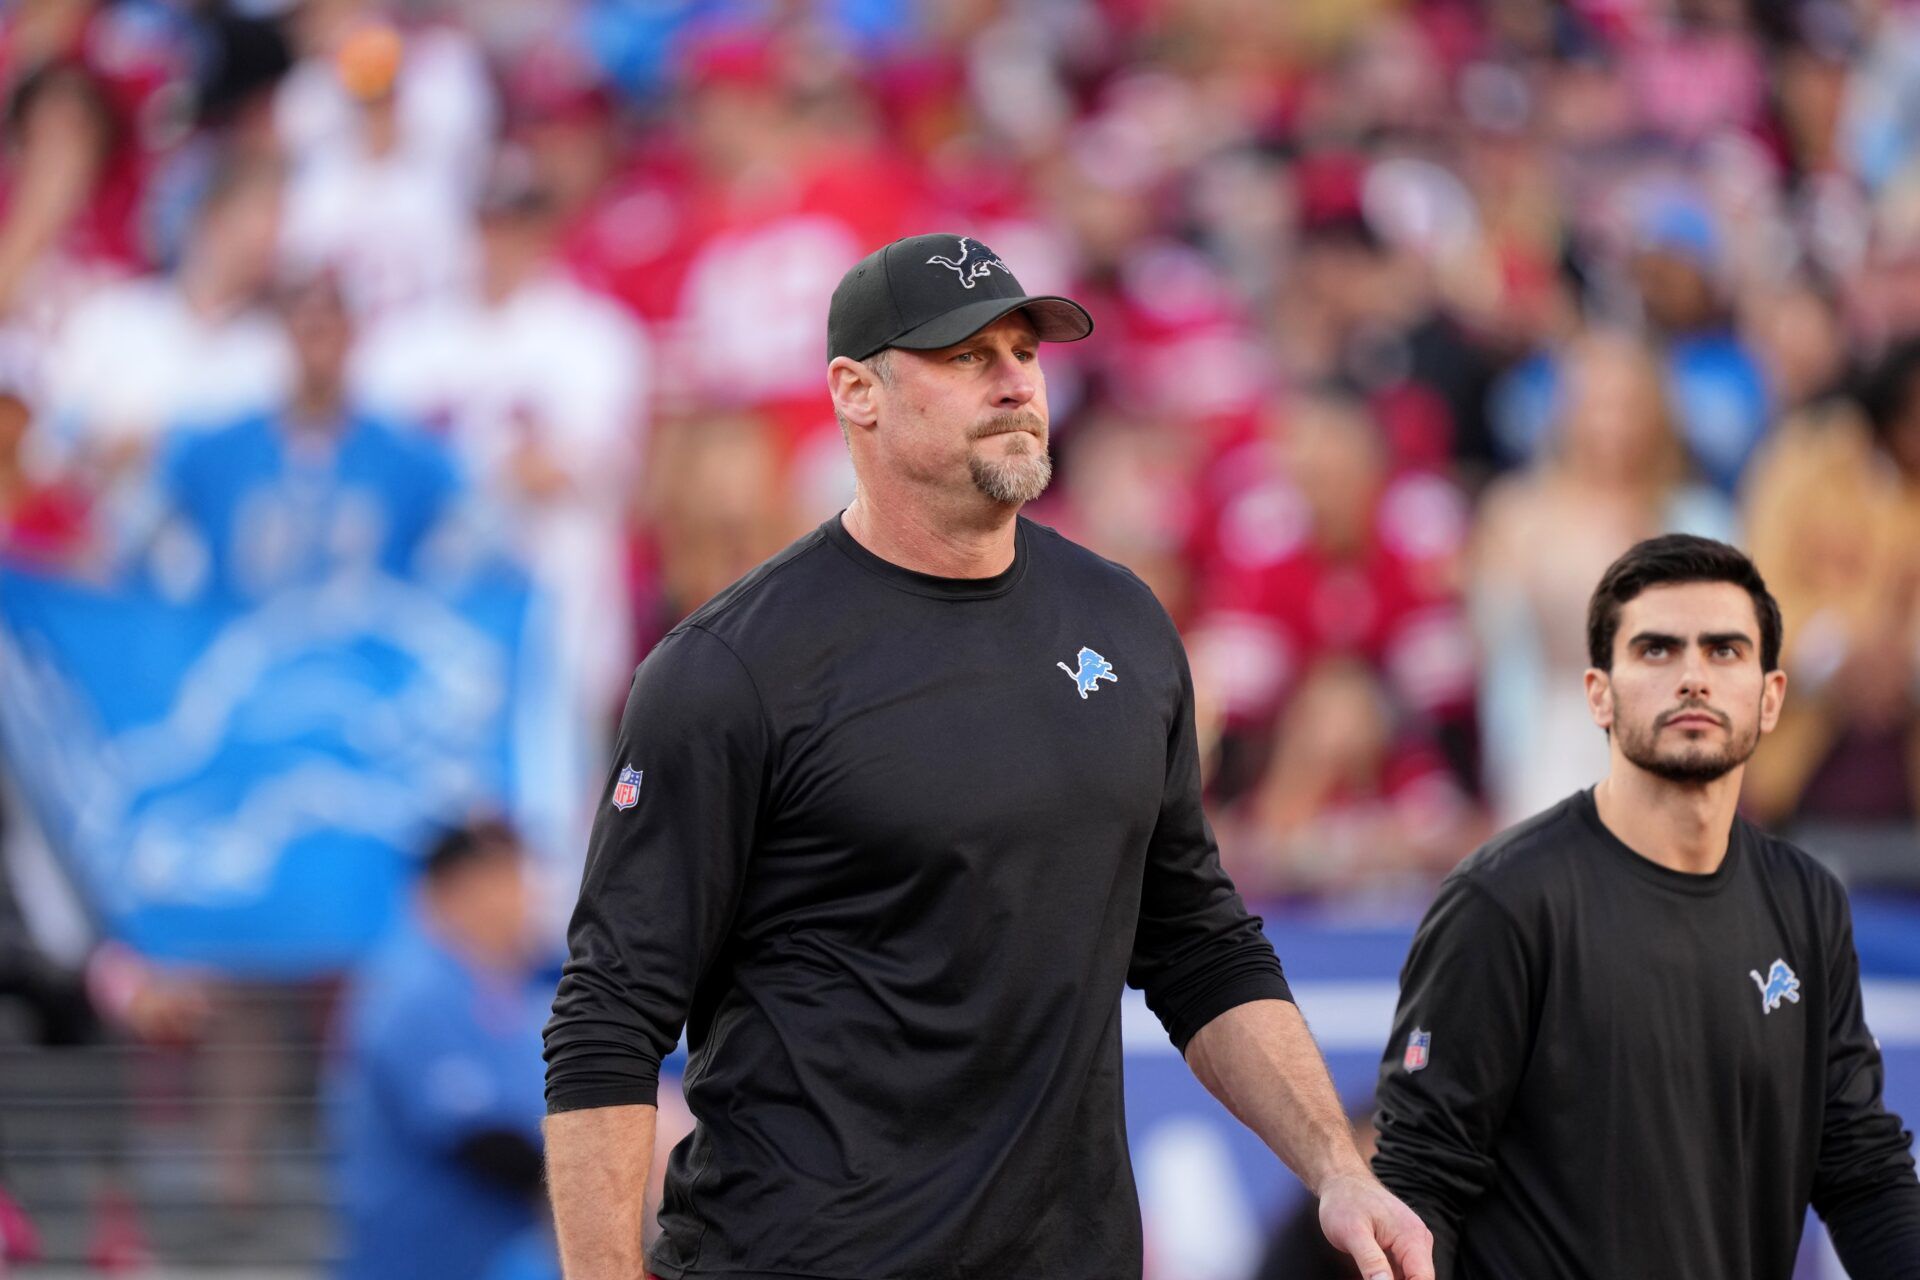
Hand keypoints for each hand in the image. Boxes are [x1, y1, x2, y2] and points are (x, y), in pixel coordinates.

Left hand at [1317, 1170, 1434, 1279]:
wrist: (1342, 1181)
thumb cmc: (1345, 1201)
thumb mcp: (1351, 1233)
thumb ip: (1370, 1261)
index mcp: (1412, 1237)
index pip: (1423, 1279)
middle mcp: (1418, 1242)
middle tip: (1364, 1275)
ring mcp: (1411, 1245)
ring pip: (1407, 1279)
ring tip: (1362, 1272)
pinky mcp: (1401, 1249)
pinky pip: (1399, 1273)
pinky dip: (1384, 1278)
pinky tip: (1366, 1274)